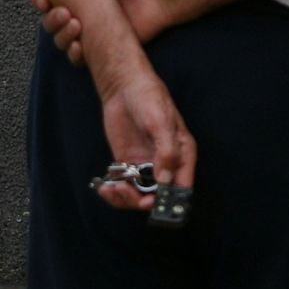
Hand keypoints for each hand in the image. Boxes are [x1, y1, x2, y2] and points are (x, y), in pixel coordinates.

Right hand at [48, 0, 188, 48]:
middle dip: (50, 19)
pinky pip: (81, 57)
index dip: (39, 0)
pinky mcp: (103, 45)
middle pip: (50, 21)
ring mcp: (90, 29)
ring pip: (61, 40)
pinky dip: (75, 55)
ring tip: (76, 25)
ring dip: (61, 36)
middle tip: (65, 12)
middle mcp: (80, 10)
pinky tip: (79, 46)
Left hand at [91, 60, 194, 209]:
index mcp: (183, 155)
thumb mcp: (160, 123)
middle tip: (128, 193)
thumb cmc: (149, 98)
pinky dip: (114, 192)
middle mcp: (166, 164)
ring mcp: (146, 165)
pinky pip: (124, 186)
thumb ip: (166, 152)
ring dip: (126, 199)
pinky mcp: (128, 164)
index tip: (153, 202)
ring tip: (113, 190)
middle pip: (160, 196)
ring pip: (140, 195)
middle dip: (143, 201)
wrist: (124, 87)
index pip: (182, 186)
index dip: (170, 200)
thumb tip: (165, 180)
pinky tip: (105, 188)